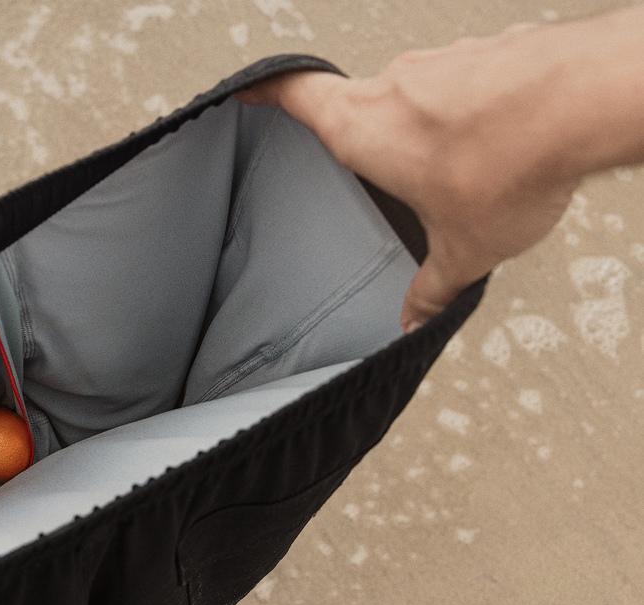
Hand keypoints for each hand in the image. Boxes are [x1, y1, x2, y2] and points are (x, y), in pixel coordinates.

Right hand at [237, 23, 583, 331]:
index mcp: (363, 127)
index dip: (268, 92)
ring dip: (429, 120)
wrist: (586, 102)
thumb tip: (416, 319)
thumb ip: (432, 288)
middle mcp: (397, 84)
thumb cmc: (511, 162)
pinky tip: (500, 138)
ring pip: (418, 89)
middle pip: (360, 99)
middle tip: (379, 162)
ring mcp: (445, 61)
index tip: (252, 91)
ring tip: (455, 160)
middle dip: (368, 132)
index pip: (296, 95)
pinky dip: (476, 107)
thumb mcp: (463, 249)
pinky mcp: (492, 51)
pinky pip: (469, 80)